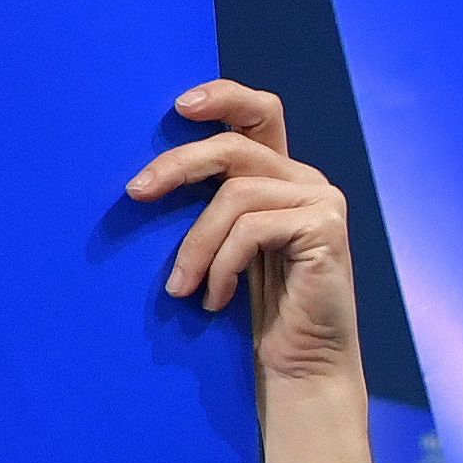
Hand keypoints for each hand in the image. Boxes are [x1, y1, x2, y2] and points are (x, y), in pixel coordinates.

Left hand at [127, 79, 373, 462]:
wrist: (297, 367)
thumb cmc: (251, 311)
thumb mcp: (221, 248)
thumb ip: (208, 205)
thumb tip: (147, 178)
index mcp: (281, 175)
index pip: (260, 112)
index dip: (224, 96)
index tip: (177, 107)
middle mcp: (305, 178)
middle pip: (235, 146)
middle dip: (178, 165)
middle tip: (136, 193)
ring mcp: (321, 200)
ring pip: (235, 195)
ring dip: (196, 245)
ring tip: (180, 288)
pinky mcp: (326, 227)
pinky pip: (251, 229)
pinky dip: (221, 266)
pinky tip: (215, 301)